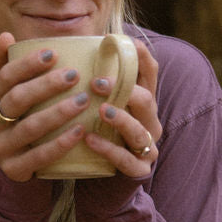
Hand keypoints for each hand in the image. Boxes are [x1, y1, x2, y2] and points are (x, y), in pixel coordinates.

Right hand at [0, 32, 98, 180]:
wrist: (16, 166)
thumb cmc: (20, 121)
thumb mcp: (11, 94)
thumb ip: (7, 67)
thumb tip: (7, 36)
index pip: (4, 77)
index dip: (28, 64)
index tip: (54, 53)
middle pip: (17, 99)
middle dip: (46, 85)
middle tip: (74, 75)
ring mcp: (0, 148)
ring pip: (29, 128)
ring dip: (58, 112)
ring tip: (83, 100)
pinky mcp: (13, 169)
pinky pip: (39, 156)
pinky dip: (60, 143)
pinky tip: (80, 131)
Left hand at [81, 39, 160, 178]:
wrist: (104, 179)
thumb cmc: (100, 134)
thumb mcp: (100, 105)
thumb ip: (95, 82)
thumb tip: (71, 46)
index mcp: (143, 102)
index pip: (150, 73)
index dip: (141, 56)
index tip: (126, 41)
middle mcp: (149, 122)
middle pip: (146, 100)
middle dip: (124, 89)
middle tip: (97, 82)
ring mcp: (147, 147)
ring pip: (139, 131)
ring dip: (121, 119)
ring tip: (101, 110)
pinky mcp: (139, 169)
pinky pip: (127, 160)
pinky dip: (109, 149)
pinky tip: (90, 140)